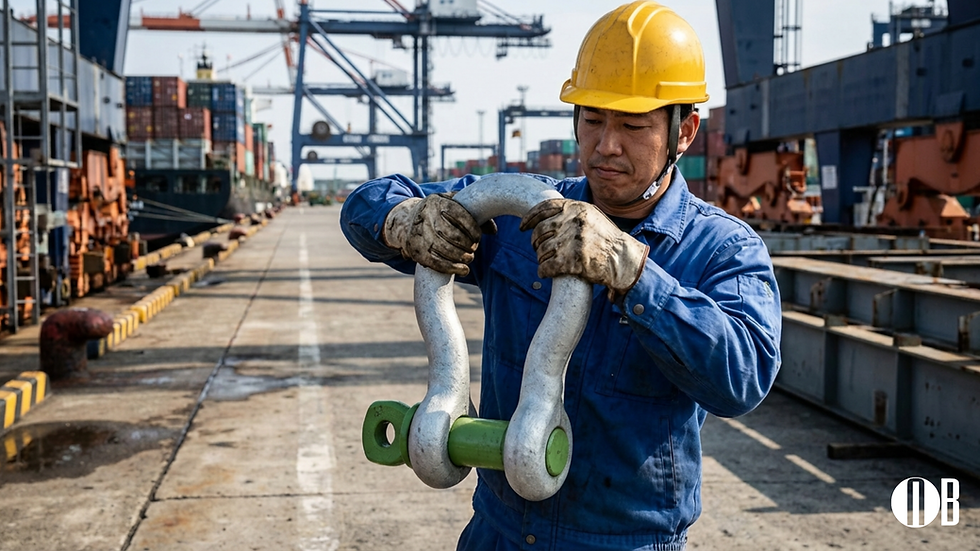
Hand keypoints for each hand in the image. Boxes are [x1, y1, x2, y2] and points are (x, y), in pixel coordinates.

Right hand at [383, 192, 492, 276]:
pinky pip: (436, 263)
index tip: (477, 237)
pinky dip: (452, 269)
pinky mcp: (415, 251)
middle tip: (473, 249)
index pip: (460, 215)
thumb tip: (493, 230)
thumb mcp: (451, 204)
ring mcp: (419, 234)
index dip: (473, 229)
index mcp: (436, 202)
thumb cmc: (437, 212)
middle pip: (453, 235)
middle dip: (468, 245)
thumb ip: (473, 212)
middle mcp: (426, 216)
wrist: (405, 220)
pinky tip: (463, 269)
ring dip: (462, 257)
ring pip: (445, 250)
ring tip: (469, 258)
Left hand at [519, 198, 647, 295]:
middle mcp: (574, 221)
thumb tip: (544, 215)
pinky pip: (547, 266)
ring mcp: (573, 241)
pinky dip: (543, 271)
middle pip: (540, 231)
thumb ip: (572, 212)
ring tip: (545, 261)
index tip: (523, 227)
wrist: (625, 259)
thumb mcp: (592, 216)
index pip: (544, 207)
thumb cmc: (607, 239)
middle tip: (536, 248)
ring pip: (542, 250)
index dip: (529, 218)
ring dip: (541, 257)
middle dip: (535, 241)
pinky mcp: (573, 261)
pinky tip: (545, 272)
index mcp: (577, 208)